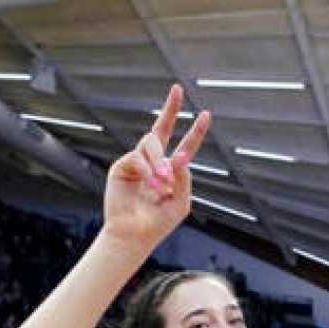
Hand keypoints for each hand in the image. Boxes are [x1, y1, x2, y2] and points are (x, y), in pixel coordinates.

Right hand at [100, 85, 211, 253]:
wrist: (134, 235)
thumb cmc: (158, 223)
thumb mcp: (181, 201)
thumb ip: (184, 178)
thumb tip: (181, 155)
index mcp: (170, 170)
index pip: (184, 145)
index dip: (195, 130)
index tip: (206, 114)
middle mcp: (153, 162)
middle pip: (162, 128)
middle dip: (170, 107)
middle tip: (178, 90)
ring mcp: (137, 162)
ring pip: (151, 143)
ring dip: (160, 161)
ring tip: (163, 182)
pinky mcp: (122, 167)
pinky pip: (137, 158)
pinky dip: (147, 171)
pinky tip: (152, 184)